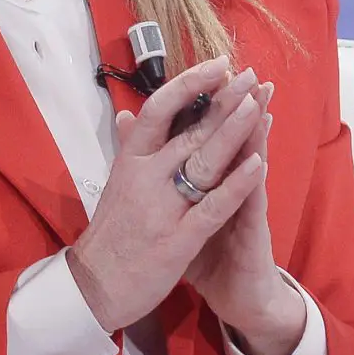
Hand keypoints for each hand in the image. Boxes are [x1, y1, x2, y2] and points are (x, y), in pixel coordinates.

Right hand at [65, 57, 266, 331]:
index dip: (188, 84)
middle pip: (188, 130)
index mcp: (129, 162)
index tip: (216, 66)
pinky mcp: (179, 239)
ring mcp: (163, 208)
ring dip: (233, 130)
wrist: (93, 288)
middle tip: (249, 75)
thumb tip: (127, 114)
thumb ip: (126, 149)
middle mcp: (145, 178)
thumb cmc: (109, 234)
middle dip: (222, 101)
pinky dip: (237, 184)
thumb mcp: (113, 185)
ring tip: (258, 103)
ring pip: (203, 161)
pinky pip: (213, 207)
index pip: (157, 110)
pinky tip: (259, 163)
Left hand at [181, 80, 305, 354]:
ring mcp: (244, 209)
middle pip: (231, 141)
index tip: (205, 74)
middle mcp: (230, 188)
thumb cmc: (212, 256)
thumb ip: (170, 186)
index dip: (207, 109)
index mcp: (209, 182)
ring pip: (248, 164)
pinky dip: (251, 183)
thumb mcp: (183, 218)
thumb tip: (151, 167)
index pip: (206, 138)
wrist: (240, 300)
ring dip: (254, 131)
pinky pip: (250, 205)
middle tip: (244, 70)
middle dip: (235, 106)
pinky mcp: (251, 235)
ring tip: (260, 97)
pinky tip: (257, 161)